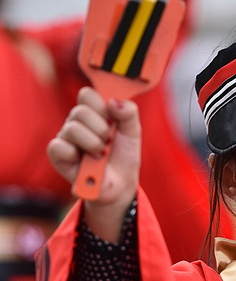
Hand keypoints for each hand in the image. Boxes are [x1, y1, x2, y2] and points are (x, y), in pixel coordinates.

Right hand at [48, 87, 140, 238]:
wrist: (120, 185)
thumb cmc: (123, 157)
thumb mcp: (132, 133)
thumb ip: (129, 112)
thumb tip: (113, 102)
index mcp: (92, 113)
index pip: (86, 95)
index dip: (101, 107)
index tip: (112, 122)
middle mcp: (75, 122)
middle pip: (79, 111)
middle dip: (101, 130)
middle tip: (107, 143)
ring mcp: (65, 138)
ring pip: (72, 128)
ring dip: (93, 144)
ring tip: (100, 155)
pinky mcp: (58, 155)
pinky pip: (58, 146)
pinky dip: (75, 154)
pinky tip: (84, 162)